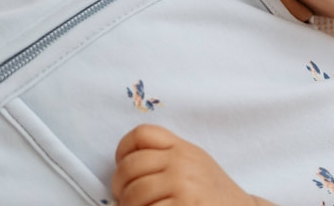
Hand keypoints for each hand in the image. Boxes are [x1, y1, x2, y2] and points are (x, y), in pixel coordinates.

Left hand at [112, 124, 261, 205]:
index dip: (123, 151)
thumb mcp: (195, 165)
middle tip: (125, 198)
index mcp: (183, 148)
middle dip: (120, 186)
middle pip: (130, 166)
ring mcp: (182, 185)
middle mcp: (182, 162)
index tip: (121, 167)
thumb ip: (167, 157)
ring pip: (134, 193)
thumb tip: (125, 167)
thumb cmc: (213, 195)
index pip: (141, 135)